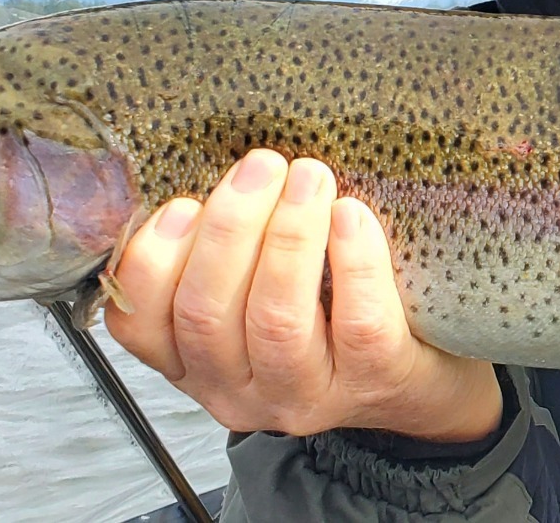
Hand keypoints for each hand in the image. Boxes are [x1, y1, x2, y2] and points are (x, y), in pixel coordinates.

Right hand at [104, 149, 501, 439]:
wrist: (420, 374)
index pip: (139, 325)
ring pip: (277, 319)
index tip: (181, 203)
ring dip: (289, 236)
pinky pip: (358, 322)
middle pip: (208, 314)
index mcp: (195, 363)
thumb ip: (225, 253)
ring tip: (309, 176)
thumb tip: (222, 168)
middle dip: (231, 229)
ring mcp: (306, 396)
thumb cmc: (327, 315)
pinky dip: (352, 261)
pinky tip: (351, 215)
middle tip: (262, 164)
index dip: (150, 264)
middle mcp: (239, 391)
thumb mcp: (255, 295)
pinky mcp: (373, 382)